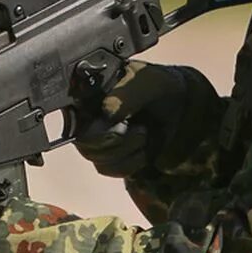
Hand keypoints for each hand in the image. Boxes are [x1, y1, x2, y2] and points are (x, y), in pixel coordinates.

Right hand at [75, 60, 210, 177]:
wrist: (177, 104)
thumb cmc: (158, 86)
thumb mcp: (148, 82)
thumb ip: (128, 94)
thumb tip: (106, 111)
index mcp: (90, 93)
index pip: (74, 114)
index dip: (93, 125)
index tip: (120, 123)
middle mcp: (88, 117)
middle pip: (84, 143)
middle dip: (116, 140)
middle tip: (141, 129)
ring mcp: (97, 139)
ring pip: (98, 160)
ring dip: (127, 151)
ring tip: (145, 134)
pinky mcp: (109, 156)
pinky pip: (110, 170)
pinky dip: (132, 163)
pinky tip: (144, 149)